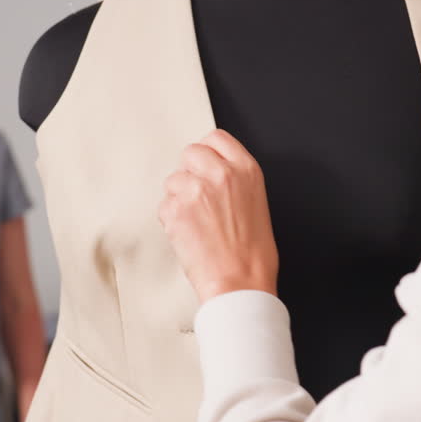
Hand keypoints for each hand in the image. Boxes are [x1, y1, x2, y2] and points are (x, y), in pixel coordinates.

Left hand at [160, 130, 278, 303]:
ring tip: (197, 223)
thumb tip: (212, 172)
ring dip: (178, 198)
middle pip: (189, 153)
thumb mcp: (256, 203)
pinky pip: (164, 205)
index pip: (216, 138)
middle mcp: (220, 174)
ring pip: (173, 180)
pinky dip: (171, 219)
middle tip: (198, 199)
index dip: (208, 154)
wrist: (240, 283)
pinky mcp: (175, 208)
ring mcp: (195, 189)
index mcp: (246, 170)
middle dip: (190, 173)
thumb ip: (234, 180)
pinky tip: (189, 235)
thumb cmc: (252, 254)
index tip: (205, 167)